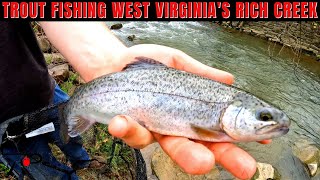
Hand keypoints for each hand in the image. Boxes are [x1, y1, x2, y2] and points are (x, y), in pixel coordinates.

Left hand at [101, 44, 269, 178]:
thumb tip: (229, 79)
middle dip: (226, 157)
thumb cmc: (148, 63)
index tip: (264, 139)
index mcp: (192, 110)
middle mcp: (178, 124)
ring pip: (173, 147)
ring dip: (187, 154)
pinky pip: (133, 133)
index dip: (241, 134)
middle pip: (205, 145)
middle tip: (246, 168)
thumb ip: (201, 72)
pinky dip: (129, 128)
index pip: (221, 125)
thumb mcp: (178, 62)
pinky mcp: (133, 128)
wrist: (112, 63)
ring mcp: (156, 129)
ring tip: (202, 163)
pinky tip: (123, 121)